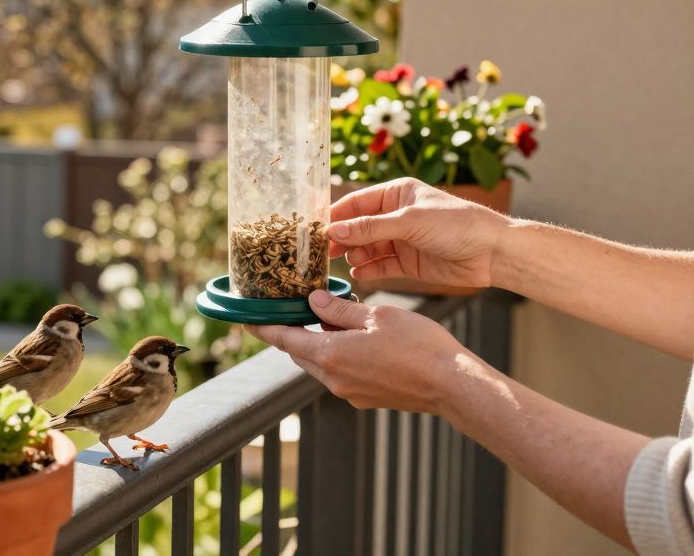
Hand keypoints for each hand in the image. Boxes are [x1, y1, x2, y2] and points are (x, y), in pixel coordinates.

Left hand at [246, 290, 468, 413]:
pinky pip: (338, 373)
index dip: (263, 329)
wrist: (453, 386)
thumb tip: (312, 302)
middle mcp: (333, 379)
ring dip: (316, 343)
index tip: (246, 320)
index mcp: (331, 355)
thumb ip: (340, 309)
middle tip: (286, 311)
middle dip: (291, 332)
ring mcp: (349, 392)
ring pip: (319, 364)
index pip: (284, 339)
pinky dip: (335, 355)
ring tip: (325, 318)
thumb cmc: (419, 345)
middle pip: (299, 352)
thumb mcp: (377, 316)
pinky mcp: (364, 398)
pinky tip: (351, 339)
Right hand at [330, 178, 511, 288]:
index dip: (336, 216)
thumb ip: (370, 227)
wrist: (493, 253)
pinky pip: (379, 266)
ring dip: (353, 256)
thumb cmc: (457, 224)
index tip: (316, 231)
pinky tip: (359, 275)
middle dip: (341, 239)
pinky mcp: (407, 263)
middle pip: (357, 227)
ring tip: (345, 264)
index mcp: (396, 194)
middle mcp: (395, 216)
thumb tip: (335, 231)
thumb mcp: (410, 221)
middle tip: (322, 253)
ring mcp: (400, 240)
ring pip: (365, 248)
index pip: (355, 203)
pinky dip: (368, 270)